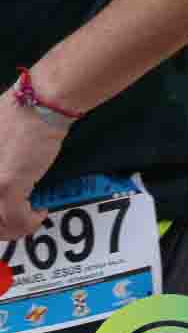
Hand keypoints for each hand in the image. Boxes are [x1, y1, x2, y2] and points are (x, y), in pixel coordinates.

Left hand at [0, 105, 66, 238]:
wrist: (39, 105)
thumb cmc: (18, 114)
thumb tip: (2, 178)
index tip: (4, 211)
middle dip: (2, 227)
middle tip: (15, 222)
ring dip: (15, 228)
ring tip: (28, 218)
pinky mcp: (7, 185)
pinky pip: (16, 218)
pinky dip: (30, 222)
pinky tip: (39, 212)